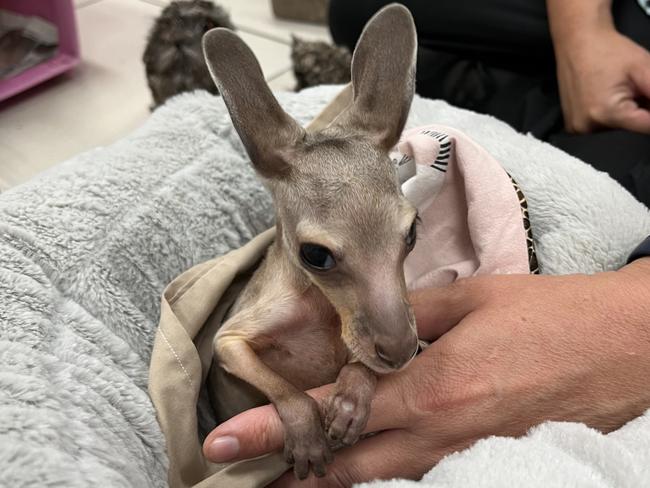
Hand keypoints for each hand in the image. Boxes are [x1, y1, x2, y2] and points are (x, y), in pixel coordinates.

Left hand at [203, 259, 649, 485]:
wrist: (624, 349)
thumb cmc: (550, 316)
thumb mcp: (471, 300)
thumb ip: (412, 315)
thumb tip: (370, 322)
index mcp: (432, 388)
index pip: (335, 413)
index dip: (276, 428)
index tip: (227, 441)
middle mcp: (442, 433)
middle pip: (350, 465)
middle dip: (293, 472)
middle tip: (246, 474)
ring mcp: (466, 453)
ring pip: (383, 475)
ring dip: (333, 475)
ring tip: (292, 474)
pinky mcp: (487, 457)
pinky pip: (419, 469)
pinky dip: (381, 468)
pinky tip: (363, 459)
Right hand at [555, 27, 649, 133]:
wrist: (578, 42)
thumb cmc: (606, 50)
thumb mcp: (644, 68)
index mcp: (607, 113)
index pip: (648, 127)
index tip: (647, 94)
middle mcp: (588, 126)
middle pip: (631, 127)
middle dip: (641, 109)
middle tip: (634, 87)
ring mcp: (578, 127)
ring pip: (618, 127)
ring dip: (625, 111)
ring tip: (617, 88)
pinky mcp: (574, 126)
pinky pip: (601, 125)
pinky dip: (610, 113)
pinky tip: (604, 96)